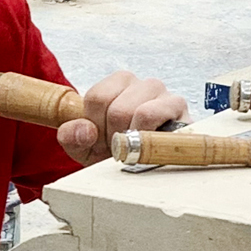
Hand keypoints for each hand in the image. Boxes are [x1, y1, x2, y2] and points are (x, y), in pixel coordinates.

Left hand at [56, 70, 185, 165]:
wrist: (146, 165)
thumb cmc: (117, 152)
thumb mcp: (84, 147)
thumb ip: (71, 136)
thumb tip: (85, 131)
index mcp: (117, 84)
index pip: (96, 97)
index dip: (96, 126)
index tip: (102, 139)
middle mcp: (141, 84)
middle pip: (116, 108)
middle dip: (115, 137)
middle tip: (121, 147)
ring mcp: (163, 94)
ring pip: (138, 112)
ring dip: (133, 139)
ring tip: (136, 147)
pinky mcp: (179, 107)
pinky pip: (158, 116)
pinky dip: (149, 137)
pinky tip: (150, 145)